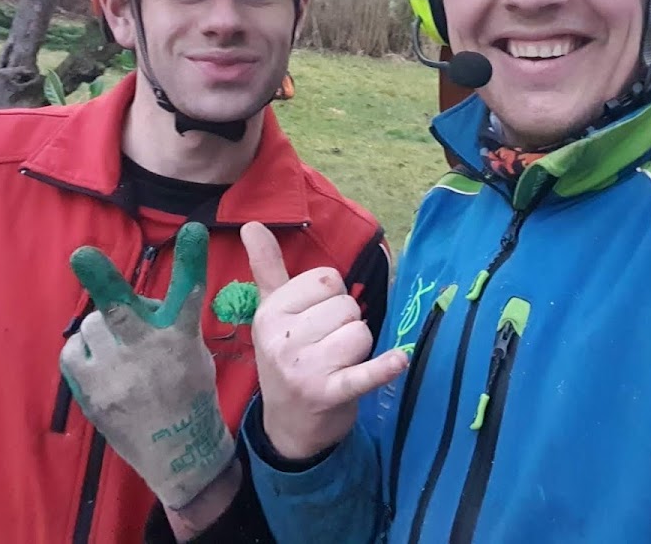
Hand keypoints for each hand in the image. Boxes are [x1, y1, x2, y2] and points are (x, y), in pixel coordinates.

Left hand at [59, 222, 235, 510]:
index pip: (188, 292)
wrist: (178, 452)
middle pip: (120, 308)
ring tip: (116, 349)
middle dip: (100, 279)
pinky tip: (100, 365)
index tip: (191, 230)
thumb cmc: (189, 393)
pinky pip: (73, 351)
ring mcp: (115, 374)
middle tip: (81, 256)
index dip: (190, 261)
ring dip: (101, 329)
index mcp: (180, 337)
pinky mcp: (91, 393)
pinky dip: (84, 352)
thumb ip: (166, 324)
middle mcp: (147, 351)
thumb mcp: (193, 352)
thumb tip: (134, 302)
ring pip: (92, 324)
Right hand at [241, 221, 407, 460]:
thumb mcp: (272, 313)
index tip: (314, 320)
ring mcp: (305, 369)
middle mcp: (282, 339)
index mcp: (269, 313)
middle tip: (325, 346)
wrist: (288, 426)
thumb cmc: (287, 358)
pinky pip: (364, 374)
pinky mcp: (330, 395)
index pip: (325, 279)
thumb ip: (267, 267)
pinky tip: (399, 361)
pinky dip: (383, 368)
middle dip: (345, 323)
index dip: (330, 297)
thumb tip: (251, 223)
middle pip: (346, 305)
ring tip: (337, 364)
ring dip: (359, 348)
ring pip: (360, 332)